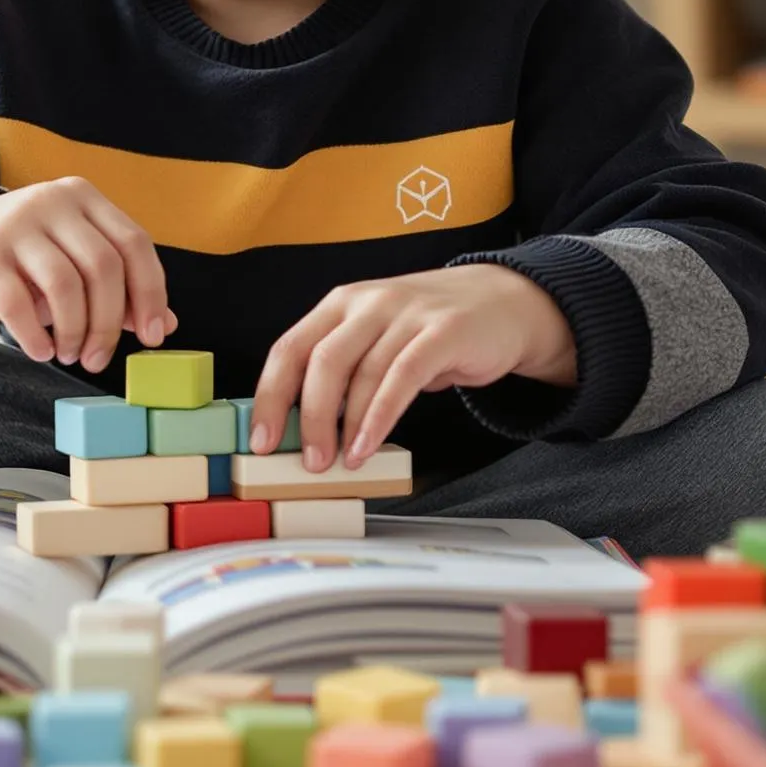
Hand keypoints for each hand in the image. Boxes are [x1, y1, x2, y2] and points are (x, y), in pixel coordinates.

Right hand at [0, 177, 174, 373]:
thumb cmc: (22, 262)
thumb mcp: (72, 262)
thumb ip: (118, 288)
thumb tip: (164, 325)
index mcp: (83, 198)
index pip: (134, 243)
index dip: (150, 293)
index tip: (151, 337)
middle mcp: (51, 202)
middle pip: (102, 267)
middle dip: (108, 323)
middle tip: (97, 359)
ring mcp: (14, 226)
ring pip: (65, 286)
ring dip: (74, 332)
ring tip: (69, 354)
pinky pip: (19, 304)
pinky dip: (36, 337)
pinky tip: (41, 351)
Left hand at [248, 264, 576, 471]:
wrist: (504, 303)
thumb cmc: (430, 330)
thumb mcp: (377, 338)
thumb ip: (345, 370)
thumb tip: (303, 428)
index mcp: (340, 303)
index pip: (289, 348)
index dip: (270, 396)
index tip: (261, 440)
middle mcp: (368, 303)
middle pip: (321, 361)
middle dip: (309, 417)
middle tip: (307, 461)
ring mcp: (406, 313)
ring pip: (362, 372)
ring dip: (346, 426)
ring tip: (340, 463)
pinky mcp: (442, 332)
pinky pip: (402, 377)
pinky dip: (380, 417)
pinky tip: (369, 446)